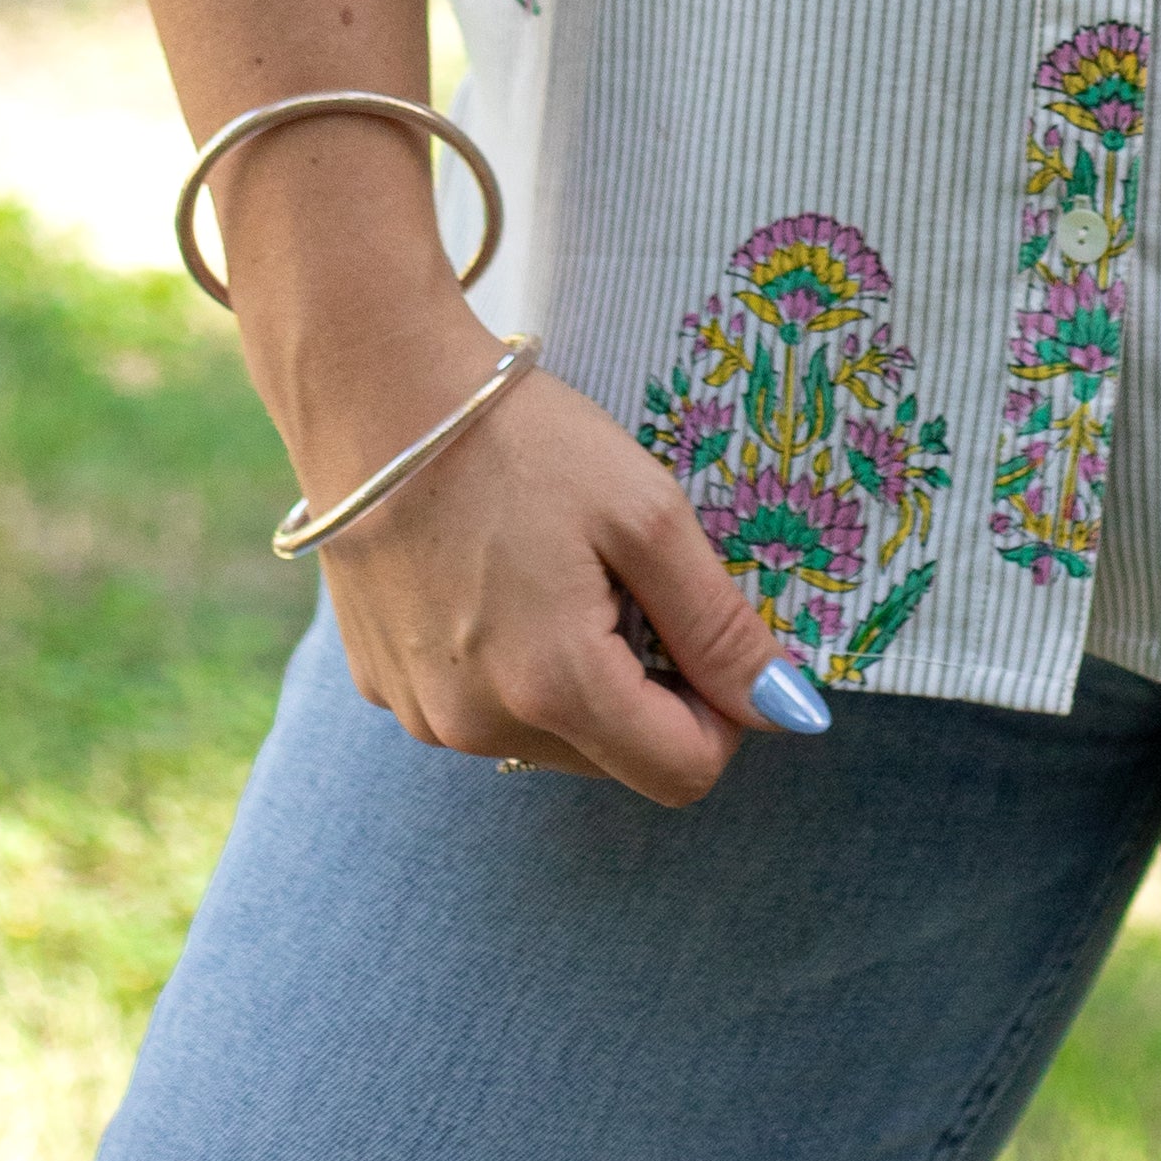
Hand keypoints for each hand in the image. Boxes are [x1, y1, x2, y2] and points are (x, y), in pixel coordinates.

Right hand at [296, 332, 808, 795]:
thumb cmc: (519, 438)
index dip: (721, 710)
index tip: (705, 630)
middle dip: (646, 685)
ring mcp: (421, 714)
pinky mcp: (382, 687)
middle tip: (623, 577)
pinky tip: (493, 574)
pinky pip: (480, 706)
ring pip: (547, 736)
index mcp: (555, 688)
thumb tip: (788, 710)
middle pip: (615, 756)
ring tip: (552, 567)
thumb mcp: (645, 514)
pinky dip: (508, 661)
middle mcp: (479, 726)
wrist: (372, 388)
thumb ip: (718, 624)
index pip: (682, 772)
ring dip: (576, 676)